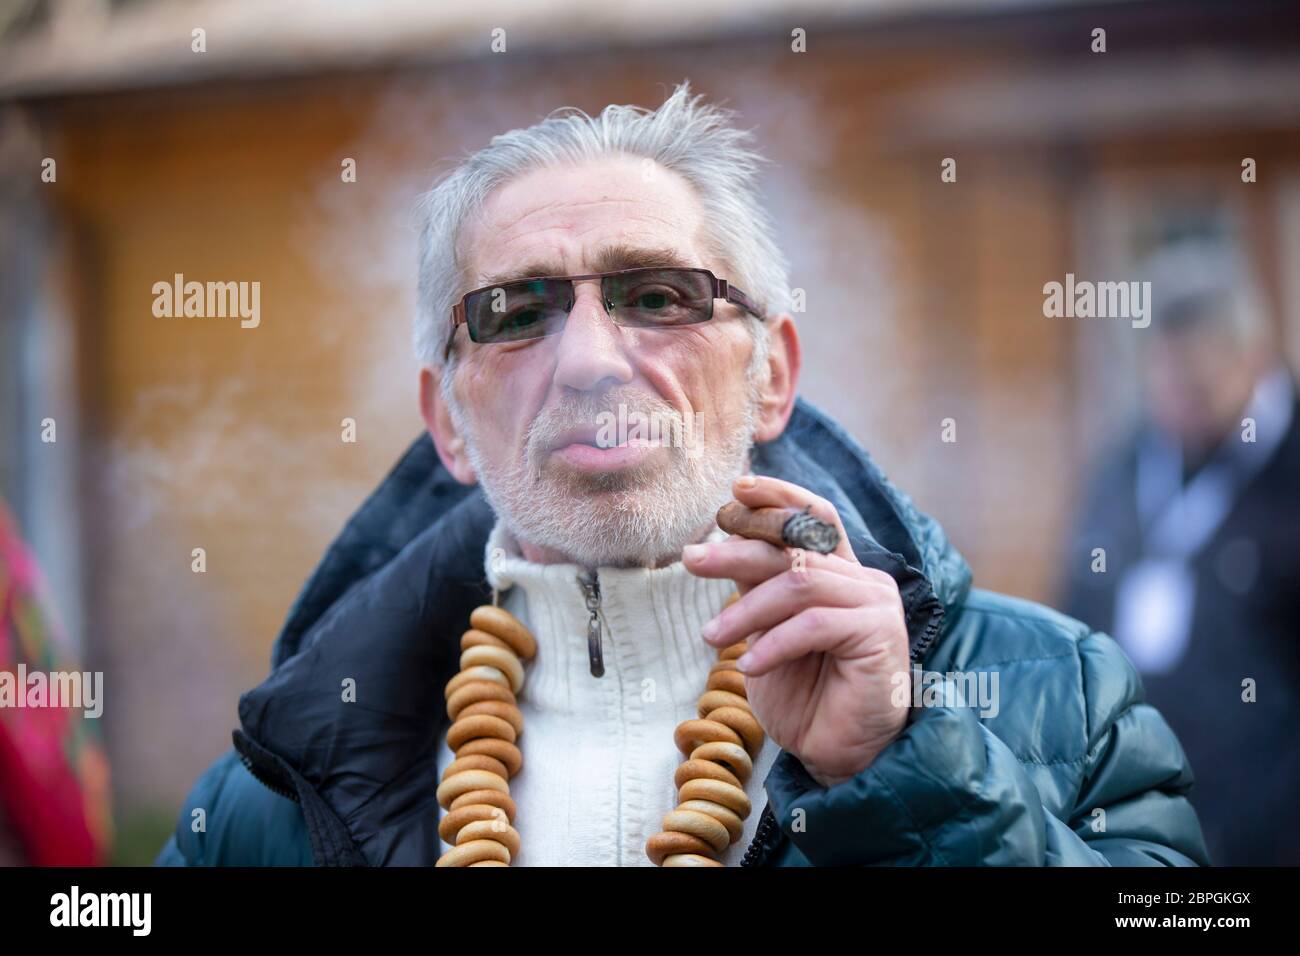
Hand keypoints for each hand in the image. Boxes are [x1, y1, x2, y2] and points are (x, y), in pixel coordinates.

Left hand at [683, 474, 910, 787]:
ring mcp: (876, 603)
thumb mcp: (768, 631)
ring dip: (746, 609)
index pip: (814, 517)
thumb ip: (758, 588)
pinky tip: (748, 667)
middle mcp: (863, 580)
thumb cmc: (803, 697)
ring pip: (799, 583)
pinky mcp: (879, 633)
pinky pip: (814, 623)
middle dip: (738, 549)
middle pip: (795, 546)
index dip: (778, 497)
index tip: (734, 493)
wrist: (837, 756)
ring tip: (711, 638)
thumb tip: (716, 546)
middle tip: (692, 559)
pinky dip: (773, 643)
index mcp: (840, 573)